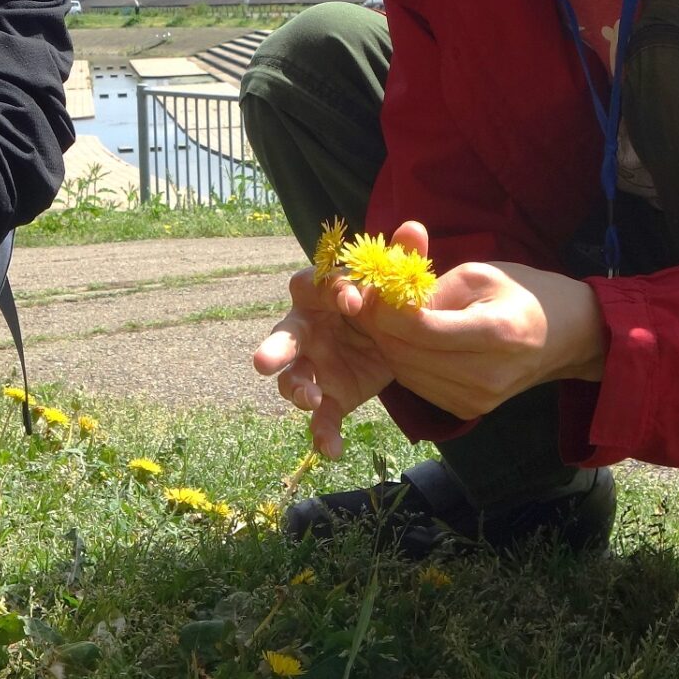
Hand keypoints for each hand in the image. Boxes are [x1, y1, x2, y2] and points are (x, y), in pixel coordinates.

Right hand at [254, 265, 396, 459]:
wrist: (394, 340)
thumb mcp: (395, 282)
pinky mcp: (327, 395)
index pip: (314, 284)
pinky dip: (323, 433)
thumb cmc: (382, 302)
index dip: (329, 289)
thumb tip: (414, 228)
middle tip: (263, 364)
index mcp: (320, 292)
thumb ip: (401, 256)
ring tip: (310, 401)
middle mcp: (306, 328)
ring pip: (293, 379)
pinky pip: (320, 417)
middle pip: (283, 336)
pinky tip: (332, 450)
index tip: (354, 300)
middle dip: (274, 349)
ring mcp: (312, 365)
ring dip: (296, 390)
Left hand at [343, 232, 607, 421]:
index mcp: (495, 335)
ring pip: (406, 373)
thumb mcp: (481, 274)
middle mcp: (485, 377)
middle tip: (370, 299)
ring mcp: (477, 401)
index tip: (372, 288)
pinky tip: (408, 339)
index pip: (419, 330)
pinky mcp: (468, 411)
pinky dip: (405, 361)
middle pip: (406, 355)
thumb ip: (432, 288)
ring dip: (388, 344)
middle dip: (378, 327)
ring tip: (387, 316)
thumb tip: (385, 302)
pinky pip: (419, 385)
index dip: (386, 309)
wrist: (566, 336)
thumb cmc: (524, 293)